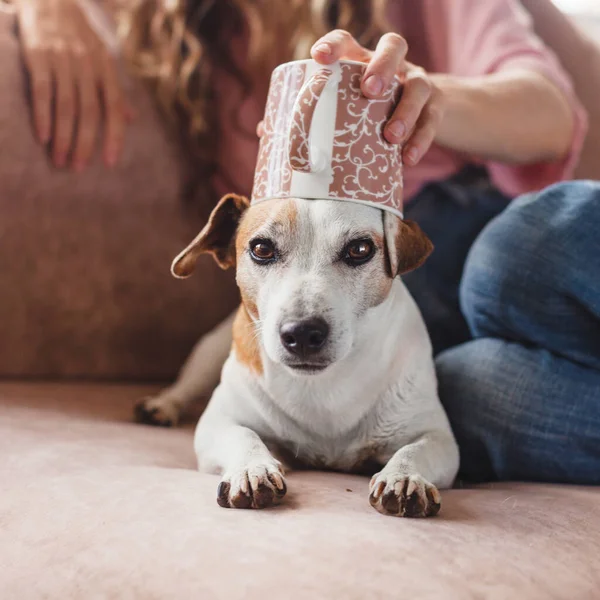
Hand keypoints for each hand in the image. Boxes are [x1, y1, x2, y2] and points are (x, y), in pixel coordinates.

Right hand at [17, 0, 131, 169]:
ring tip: (59, 160)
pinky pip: (42, 90)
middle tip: (77, 168)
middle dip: (85, 143)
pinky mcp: (38, 54)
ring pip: (67, 105)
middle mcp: (88, 66)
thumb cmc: (78, 36)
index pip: (114, 109)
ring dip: (63, 137)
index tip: (109, 163)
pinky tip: (42, 137)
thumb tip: (131, 120)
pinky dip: (43, 115)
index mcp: (106, 69)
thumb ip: (115, 90)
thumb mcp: (103, 59)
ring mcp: (63, 59)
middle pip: (90, 112)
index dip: (114, 137)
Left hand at [310, 30, 445, 166]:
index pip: (348, 42)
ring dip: (405, 111)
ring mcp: (417, 83)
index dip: (334, 45)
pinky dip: (420, 139)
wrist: (422, 113)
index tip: (320, 58)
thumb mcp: (347, 109)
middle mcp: (393, 65)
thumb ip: (320, 121)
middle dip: (382, 67)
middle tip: (370, 91)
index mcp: (363, 62)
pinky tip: (407, 159)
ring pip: (417, 86)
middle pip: (393, 48)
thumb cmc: (369, 114)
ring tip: (391, 137)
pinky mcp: (435, 107)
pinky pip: (431, 120)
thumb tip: (272, 140)